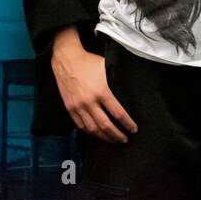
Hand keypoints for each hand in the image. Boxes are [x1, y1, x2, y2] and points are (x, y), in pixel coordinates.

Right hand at [51, 27, 137, 143]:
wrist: (67, 59)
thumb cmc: (88, 62)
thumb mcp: (106, 68)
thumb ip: (115, 81)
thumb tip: (127, 91)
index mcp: (101, 91)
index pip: (118, 113)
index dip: (127, 123)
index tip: (133, 129)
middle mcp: (89, 101)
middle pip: (106, 125)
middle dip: (117, 135)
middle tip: (124, 139)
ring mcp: (78, 106)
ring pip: (93, 129)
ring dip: (104, 137)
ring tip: (112, 140)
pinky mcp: (70, 108)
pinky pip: (80, 125)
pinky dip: (90, 132)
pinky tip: (97, 133)